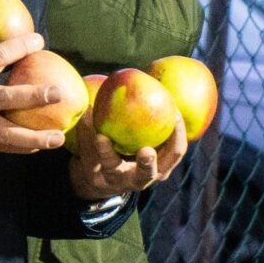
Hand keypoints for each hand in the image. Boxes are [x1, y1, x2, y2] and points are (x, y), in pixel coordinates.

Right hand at [0, 14, 69, 158]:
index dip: (20, 46)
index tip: (39, 40)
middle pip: (10, 100)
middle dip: (37, 96)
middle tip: (58, 93)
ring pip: (9, 134)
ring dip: (36, 136)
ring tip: (59, 137)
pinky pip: (0, 147)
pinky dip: (20, 148)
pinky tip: (38, 147)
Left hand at [68, 116, 186, 201]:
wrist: (100, 174)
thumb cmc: (133, 148)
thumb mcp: (147, 137)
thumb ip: (154, 117)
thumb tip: (160, 82)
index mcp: (159, 167)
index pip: (175, 152)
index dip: (178, 135)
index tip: (175, 113)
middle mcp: (140, 178)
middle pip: (148, 174)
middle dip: (148, 163)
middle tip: (146, 151)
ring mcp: (115, 180)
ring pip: (112, 168)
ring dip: (106, 153)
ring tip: (100, 137)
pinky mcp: (93, 177)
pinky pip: (89, 156)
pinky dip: (85, 136)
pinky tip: (85, 117)